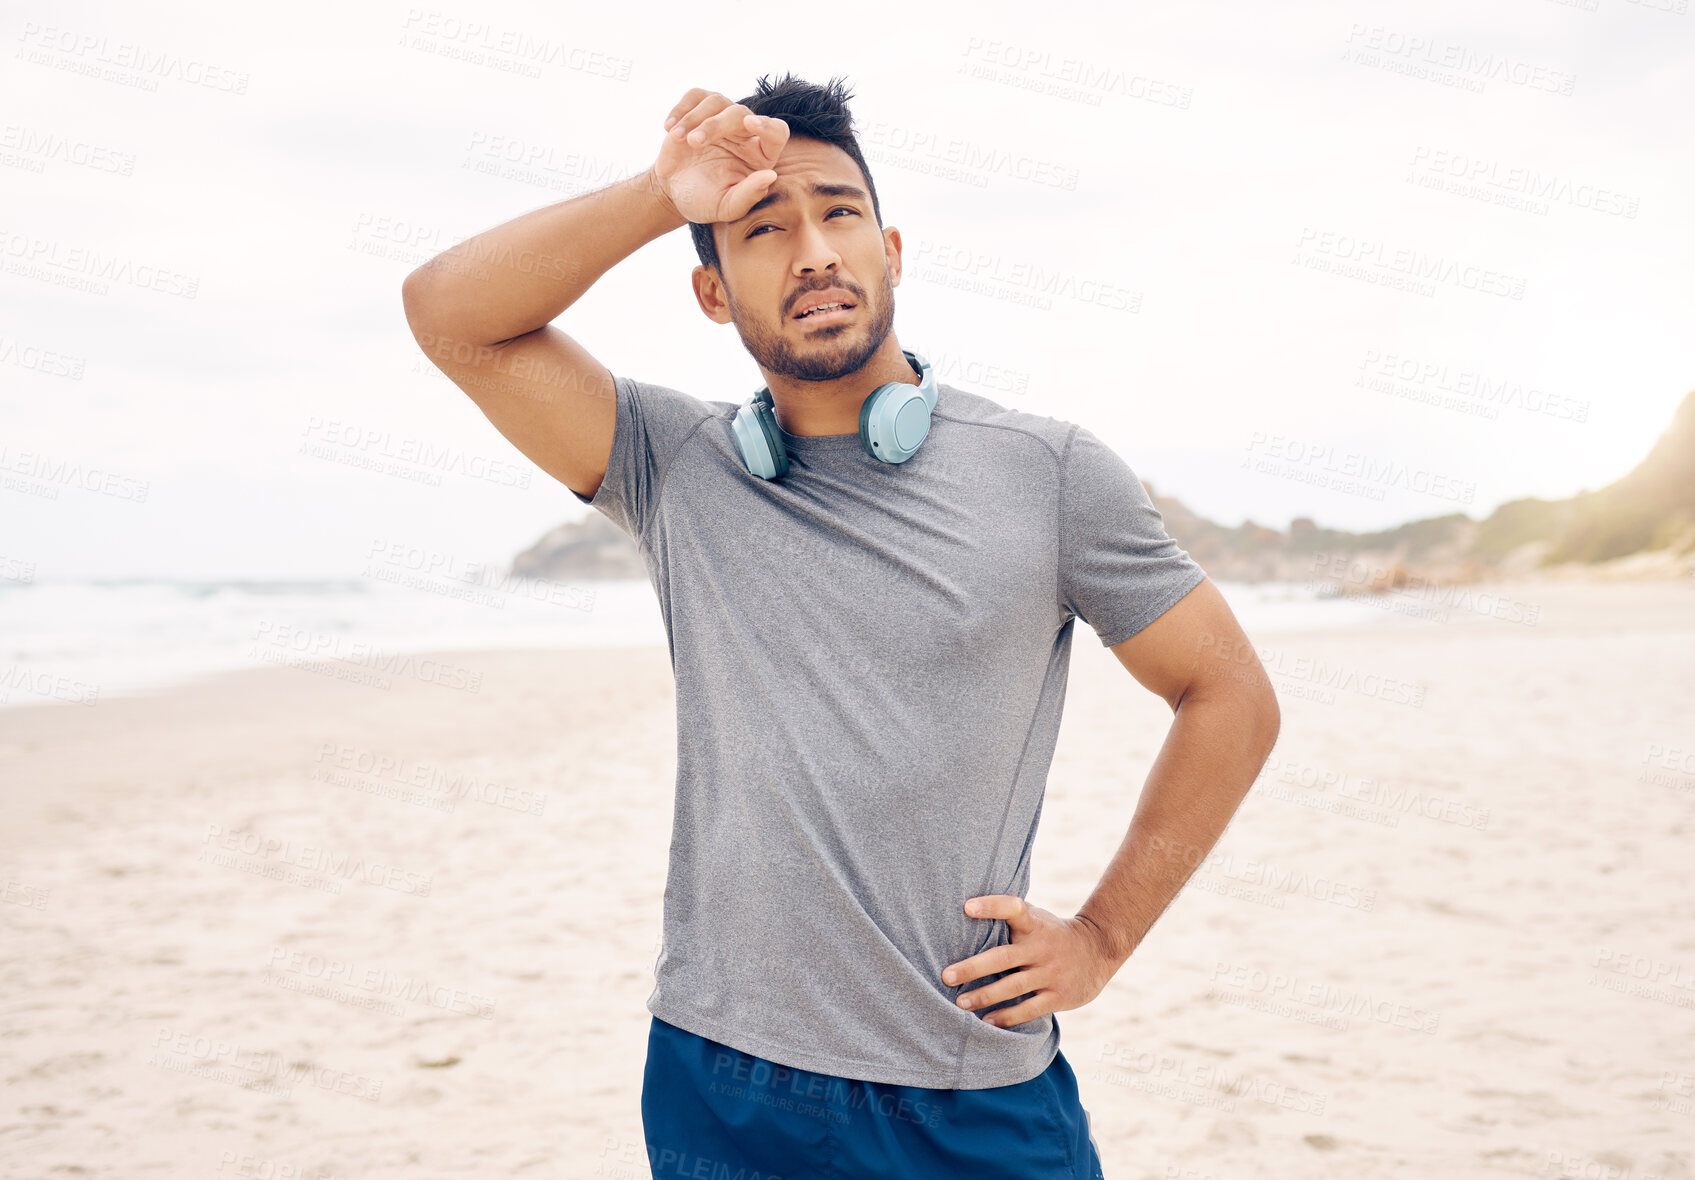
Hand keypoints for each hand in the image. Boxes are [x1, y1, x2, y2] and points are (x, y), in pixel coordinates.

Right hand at [650, 88, 787, 223]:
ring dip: (695, 118)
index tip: (751, 123)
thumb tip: (771, 176)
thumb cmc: (705, 201)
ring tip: (679, 139)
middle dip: (715, 125)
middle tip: (694, 142)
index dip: (768, 126)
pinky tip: (670, 127)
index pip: (777, 132)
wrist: (674, 192)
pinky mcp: (701, 110)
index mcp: (760, 155)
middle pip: (740, 114)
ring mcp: (723, 117)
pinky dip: (681, 108)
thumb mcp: (727, 206)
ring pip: (717, 101)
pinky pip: (695, 95)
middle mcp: (745, 132)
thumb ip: (749, 194)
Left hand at [940, 896, 1121, 1028]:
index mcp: (1034, 924)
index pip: (1012, 908)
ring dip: (984, 996)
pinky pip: (1029, 1009)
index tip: (967, 907)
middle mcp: (1041, 947)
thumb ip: (1009, 917)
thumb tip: (964, 912)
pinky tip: (987, 1021)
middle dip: (973, 967)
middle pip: (1003, 957)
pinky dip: (1007, 1016)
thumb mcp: (1036, 917)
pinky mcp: (1058, 995)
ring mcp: (1051, 973)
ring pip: (1013, 986)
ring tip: (960, 1003)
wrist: (1099, 949)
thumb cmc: (1051, 933)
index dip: (991, 906)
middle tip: (946, 976)